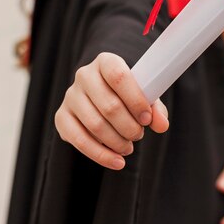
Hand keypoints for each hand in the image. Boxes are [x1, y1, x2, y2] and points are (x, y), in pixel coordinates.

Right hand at [55, 52, 168, 170]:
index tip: (147, 119)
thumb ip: (154, 108)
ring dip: (117, 142)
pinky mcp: (62, 117)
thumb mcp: (143, 95)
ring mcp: (70, 96)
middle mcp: (84, 75)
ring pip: (95, 124)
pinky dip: (101, 155)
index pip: (119, 76)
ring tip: (128, 147)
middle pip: (109, 105)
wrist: (101, 96)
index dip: (135, 100)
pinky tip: (117, 161)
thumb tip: (161, 124)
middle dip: (129, 126)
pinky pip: (79, 140)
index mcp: (105, 62)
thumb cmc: (126, 94)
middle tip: (139, 135)